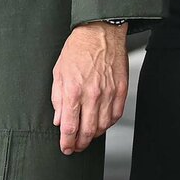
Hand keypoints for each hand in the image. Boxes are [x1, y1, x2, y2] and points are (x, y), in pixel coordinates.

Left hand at [50, 22, 127, 154]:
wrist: (100, 31)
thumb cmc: (78, 48)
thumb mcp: (59, 72)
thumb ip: (58, 99)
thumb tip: (59, 120)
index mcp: (74, 90)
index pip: (70, 126)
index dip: (67, 142)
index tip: (65, 148)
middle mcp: (92, 94)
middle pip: (87, 131)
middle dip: (80, 144)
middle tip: (76, 147)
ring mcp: (109, 93)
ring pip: (103, 126)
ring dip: (94, 136)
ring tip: (87, 136)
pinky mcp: (121, 90)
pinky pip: (115, 116)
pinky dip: (108, 124)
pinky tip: (101, 124)